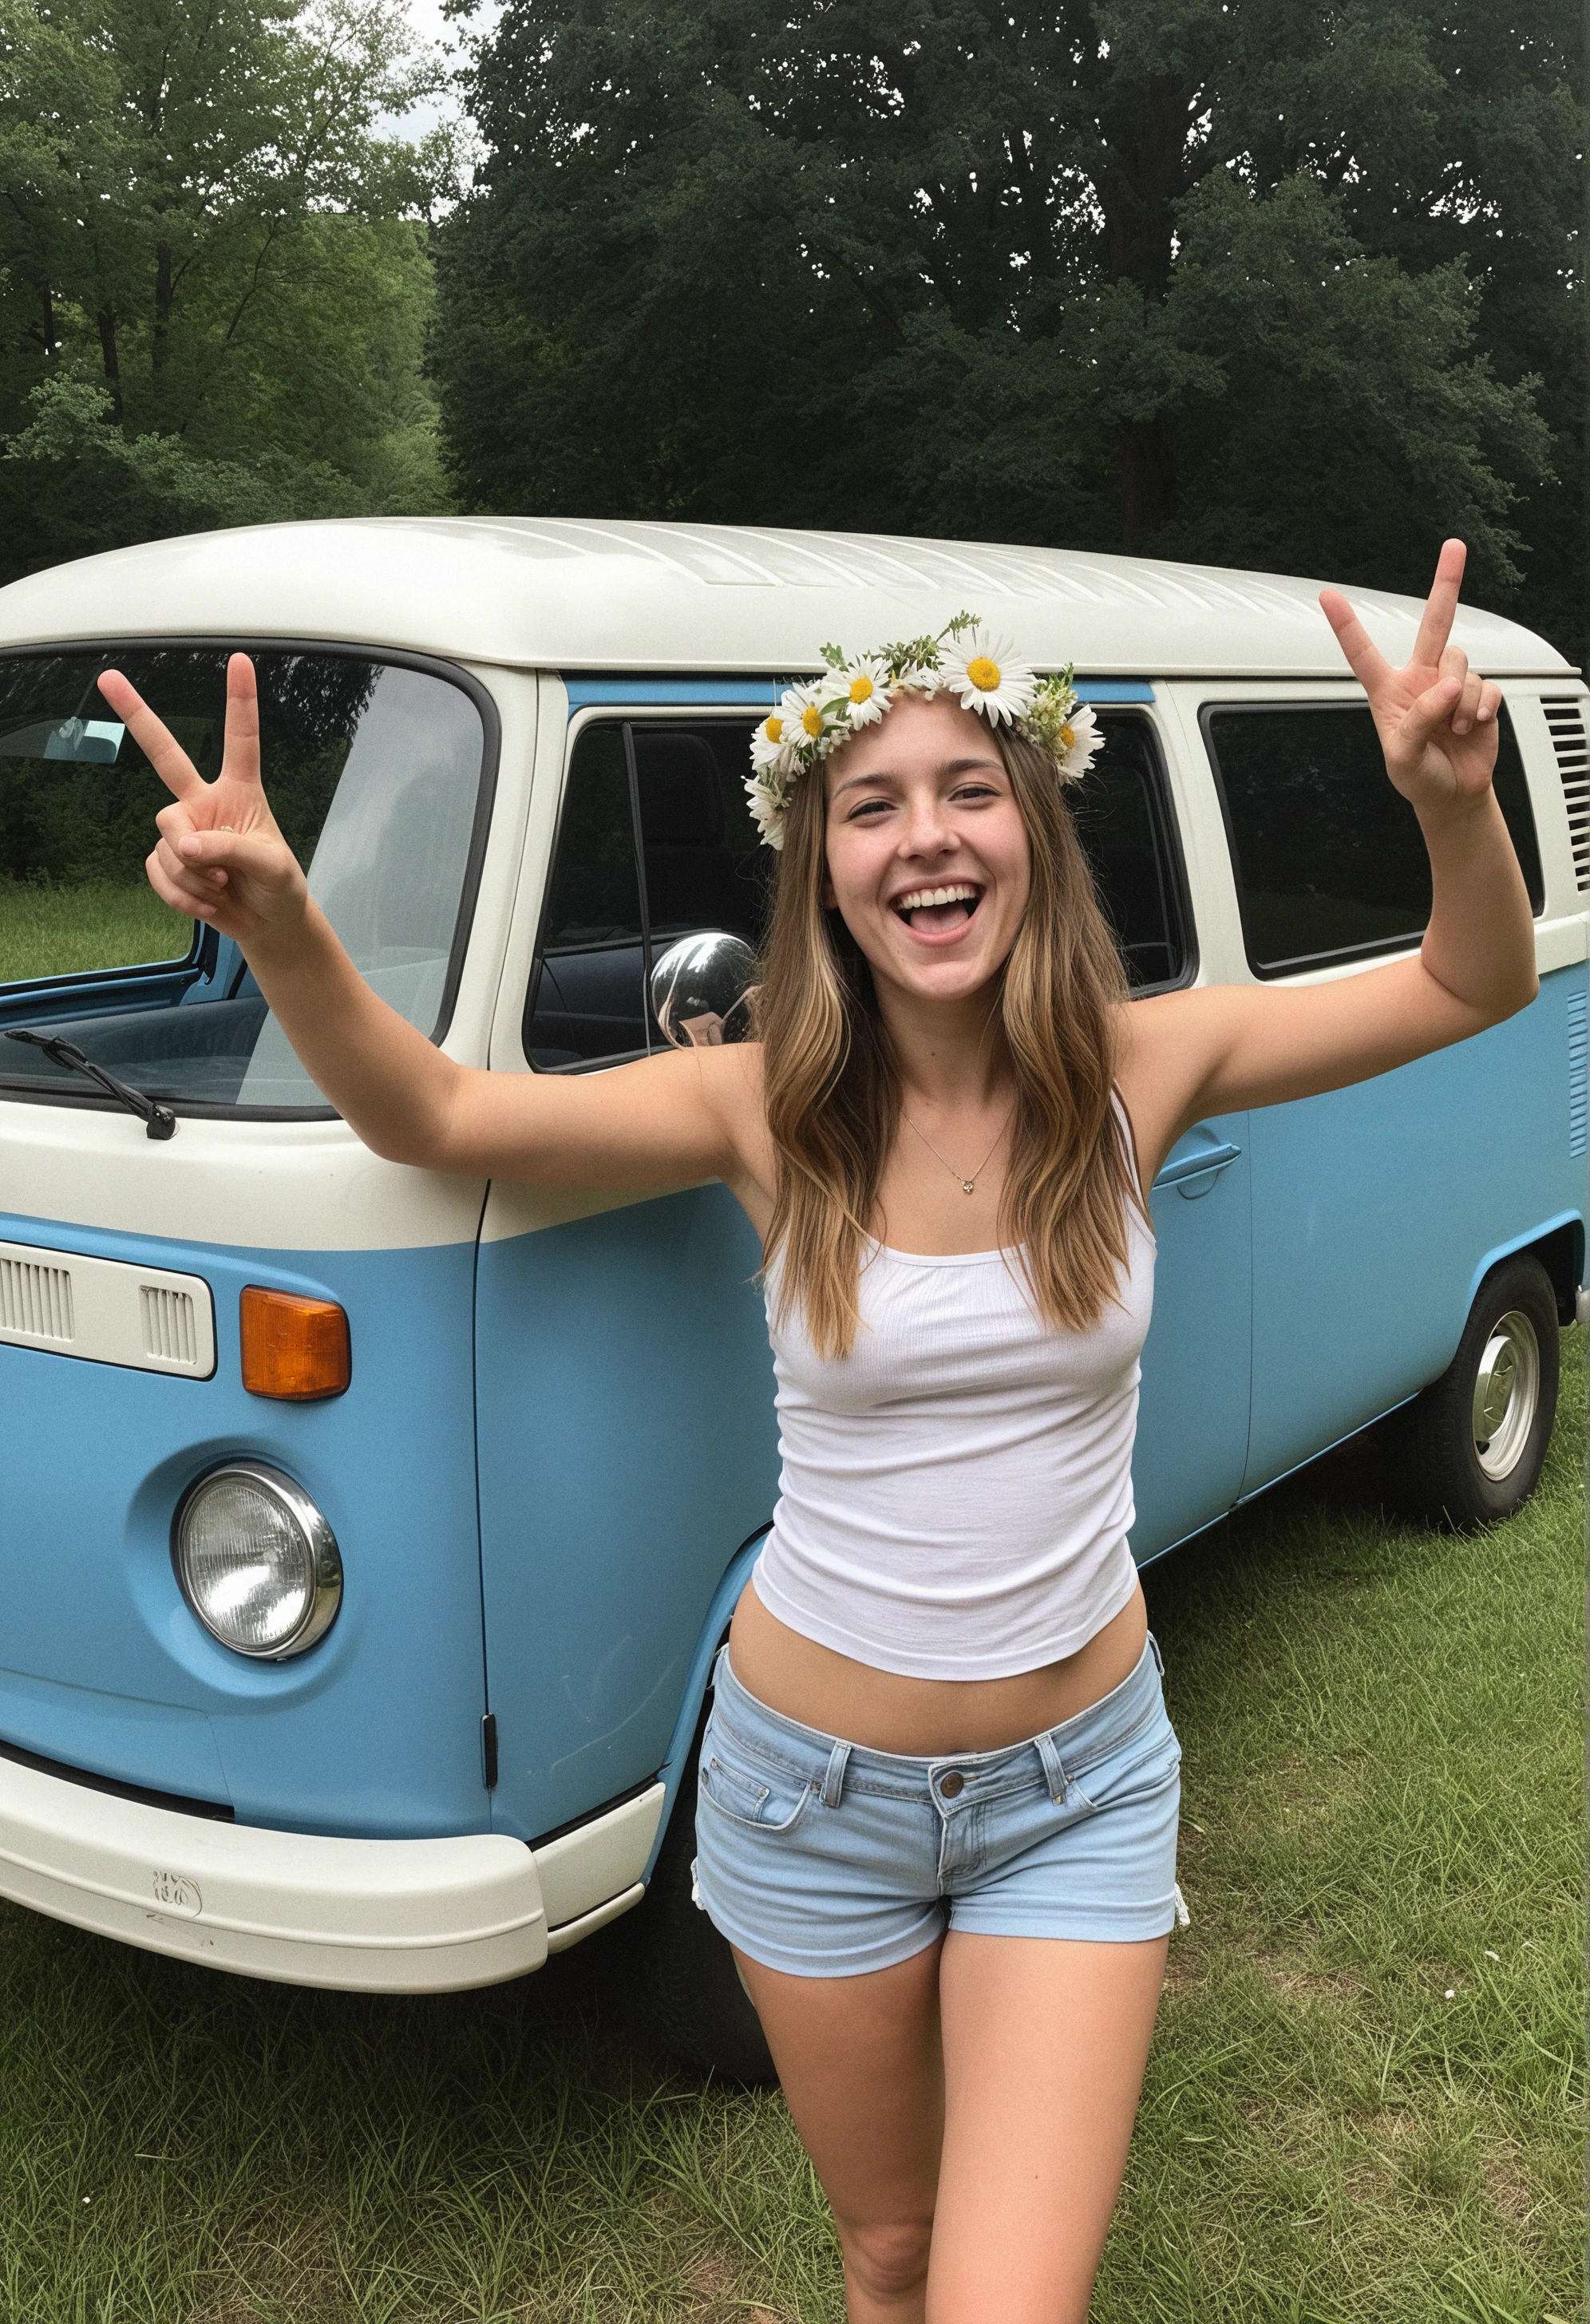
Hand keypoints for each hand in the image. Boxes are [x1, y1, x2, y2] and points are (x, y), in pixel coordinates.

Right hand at [97, 653, 307, 941]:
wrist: (266, 922)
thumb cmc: (278, 885)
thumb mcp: (271, 866)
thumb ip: (231, 848)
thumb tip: (184, 843)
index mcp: (240, 791)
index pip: (240, 740)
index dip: (240, 701)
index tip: (240, 661)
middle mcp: (205, 801)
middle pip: (164, 755)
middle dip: (136, 715)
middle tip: (107, 678)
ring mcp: (182, 829)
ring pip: (169, 840)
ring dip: (196, 875)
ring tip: (224, 887)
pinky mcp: (166, 859)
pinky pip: (159, 871)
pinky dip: (182, 895)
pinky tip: (207, 902)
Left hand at [1319, 540, 1502, 813]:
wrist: (1452, 793)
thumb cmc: (1418, 776)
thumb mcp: (1403, 758)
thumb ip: (1418, 722)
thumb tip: (1446, 688)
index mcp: (1388, 691)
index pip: (1363, 654)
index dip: (1346, 625)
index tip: (1326, 596)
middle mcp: (1421, 678)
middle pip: (1435, 624)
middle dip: (1446, 584)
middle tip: (1454, 547)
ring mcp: (1452, 683)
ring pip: (1462, 663)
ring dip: (1460, 697)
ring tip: (1453, 727)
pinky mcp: (1480, 695)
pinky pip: (1487, 686)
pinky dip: (1482, 707)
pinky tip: (1473, 725)